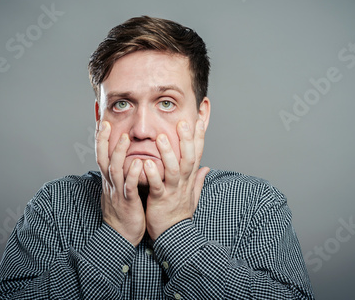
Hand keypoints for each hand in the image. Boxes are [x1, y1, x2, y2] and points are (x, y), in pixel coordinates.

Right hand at [96, 121, 145, 246]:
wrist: (121, 236)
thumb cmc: (124, 211)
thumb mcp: (120, 190)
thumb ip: (123, 174)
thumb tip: (128, 159)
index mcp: (110, 180)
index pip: (101, 155)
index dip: (100, 140)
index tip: (101, 123)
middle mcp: (111, 184)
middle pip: (103, 158)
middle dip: (103, 141)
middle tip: (105, 124)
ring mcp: (118, 192)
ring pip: (115, 170)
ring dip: (119, 153)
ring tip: (125, 138)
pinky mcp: (127, 202)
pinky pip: (129, 187)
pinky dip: (133, 174)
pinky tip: (138, 163)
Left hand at [143, 119, 208, 240]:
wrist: (174, 235)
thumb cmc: (179, 213)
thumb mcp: (192, 195)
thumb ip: (198, 180)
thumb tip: (207, 168)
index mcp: (189, 178)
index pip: (198, 153)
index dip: (199, 137)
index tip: (200, 120)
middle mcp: (184, 182)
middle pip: (189, 157)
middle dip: (187, 140)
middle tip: (183, 122)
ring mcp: (173, 190)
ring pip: (174, 169)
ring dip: (168, 153)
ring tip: (160, 138)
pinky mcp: (160, 199)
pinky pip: (157, 186)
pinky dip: (153, 175)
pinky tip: (147, 164)